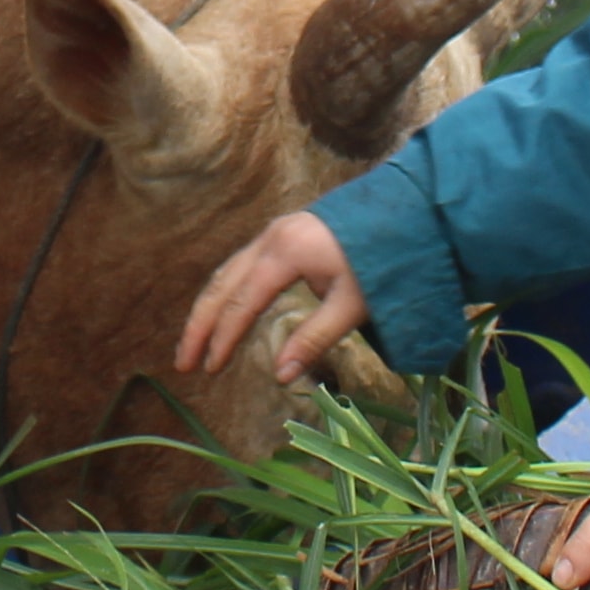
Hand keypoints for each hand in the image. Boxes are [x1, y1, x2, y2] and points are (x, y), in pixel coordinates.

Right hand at [177, 211, 365, 382]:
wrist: (406, 213)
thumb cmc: (382, 261)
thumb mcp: (352, 306)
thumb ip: (314, 340)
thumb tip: (279, 377)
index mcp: (285, 254)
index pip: (242, 303)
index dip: (223, 338)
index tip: (209, 369)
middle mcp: (270, 238)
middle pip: (222, 285)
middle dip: (200, 325)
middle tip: (183, 362)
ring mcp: (273, 233)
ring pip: (227, 273)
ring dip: (208, 309)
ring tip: (193, 343)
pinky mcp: (281, 234)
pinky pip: (240, 265)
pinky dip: (225, 292)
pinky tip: (223, 312)